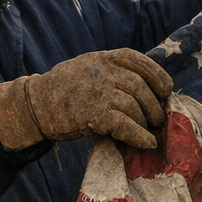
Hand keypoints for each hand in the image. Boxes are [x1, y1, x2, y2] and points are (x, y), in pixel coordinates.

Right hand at [0, 49, 174, 150]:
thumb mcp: (87, 68)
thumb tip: (146, 85)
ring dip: (146, 122)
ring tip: (150, 130)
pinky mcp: (95, 114)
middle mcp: (103, 72)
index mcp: (102, 58)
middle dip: (154, 105)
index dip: (157, 75)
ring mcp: (99, 92)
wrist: (35, 106)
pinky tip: (147, 142)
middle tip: (159, 118)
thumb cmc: (64, 89)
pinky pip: (126, 126)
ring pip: (135, 107)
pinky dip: (140, 136)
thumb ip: (112, 71)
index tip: (166, 89)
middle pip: (141, 87)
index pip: (137, 60)